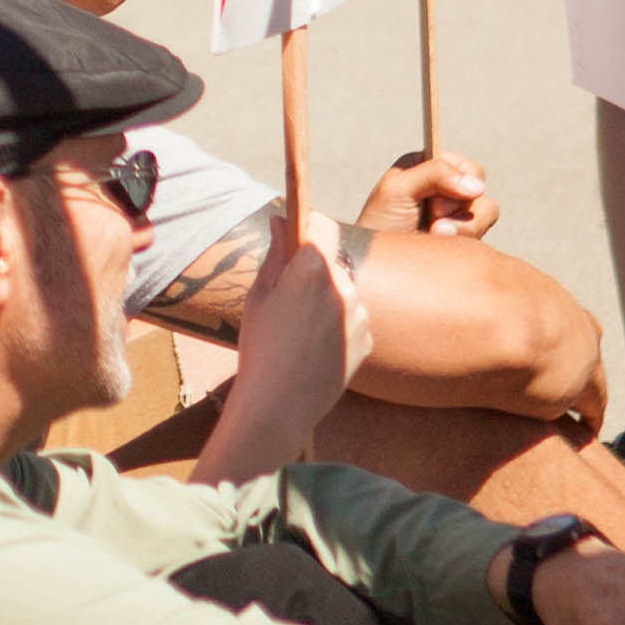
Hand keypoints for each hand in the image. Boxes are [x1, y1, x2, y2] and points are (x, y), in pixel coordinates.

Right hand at [227, 203, 370, 445]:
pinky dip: (338, 326)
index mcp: (312, 270)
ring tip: (300, 331)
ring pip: (343, 293)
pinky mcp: (367, 339)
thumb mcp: (258, 296)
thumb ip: (275, 254)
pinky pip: (352, 320)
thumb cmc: (261, 347)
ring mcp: (359, 315)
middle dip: (314, 271)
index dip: (311, 225)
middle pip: (332, 263)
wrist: (280, 404)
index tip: (299, 233)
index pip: (324, 226)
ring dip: (327, 300)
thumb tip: (280, 220)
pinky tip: (315, 348)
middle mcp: (343, 287)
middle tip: (288, 297)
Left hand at [360, 146, 498, 242]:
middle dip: (458, 207)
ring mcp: (456, 213)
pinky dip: (465, 238)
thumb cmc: (380, 223)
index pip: (465, 167)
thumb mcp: (399, 189)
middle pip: (479, 187)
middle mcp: (446, 187)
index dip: (458, 182)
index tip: (435, 202)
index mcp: (428, 166)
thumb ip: (435, 174)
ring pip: (488, 210)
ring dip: (464, 226)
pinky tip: (442, 243)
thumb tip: (477, 186)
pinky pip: (482, 233)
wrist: (381, 265)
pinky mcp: (463, 236)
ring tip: (435, 233)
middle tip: (433, 218)